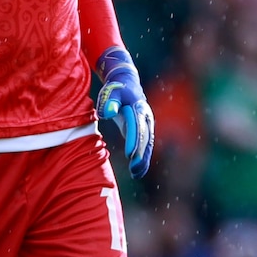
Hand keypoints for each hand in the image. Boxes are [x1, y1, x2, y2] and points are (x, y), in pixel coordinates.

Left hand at [95, 48, 155, 178]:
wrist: (127, 82)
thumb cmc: (117, 88)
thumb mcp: (112, 90)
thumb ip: (110, 100)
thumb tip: (109, 113)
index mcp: (139, 108)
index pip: (137, 127)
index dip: (135, 141)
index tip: (130, 154)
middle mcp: (146, 118)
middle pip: (145, 138)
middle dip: (141, 154)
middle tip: (135, 168)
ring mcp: (147, 124)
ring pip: (148, 144)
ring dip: (144, 160)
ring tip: (137, 174)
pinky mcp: (143, 130)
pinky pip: (145, 146)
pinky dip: (143, 158)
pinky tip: (138, 171)